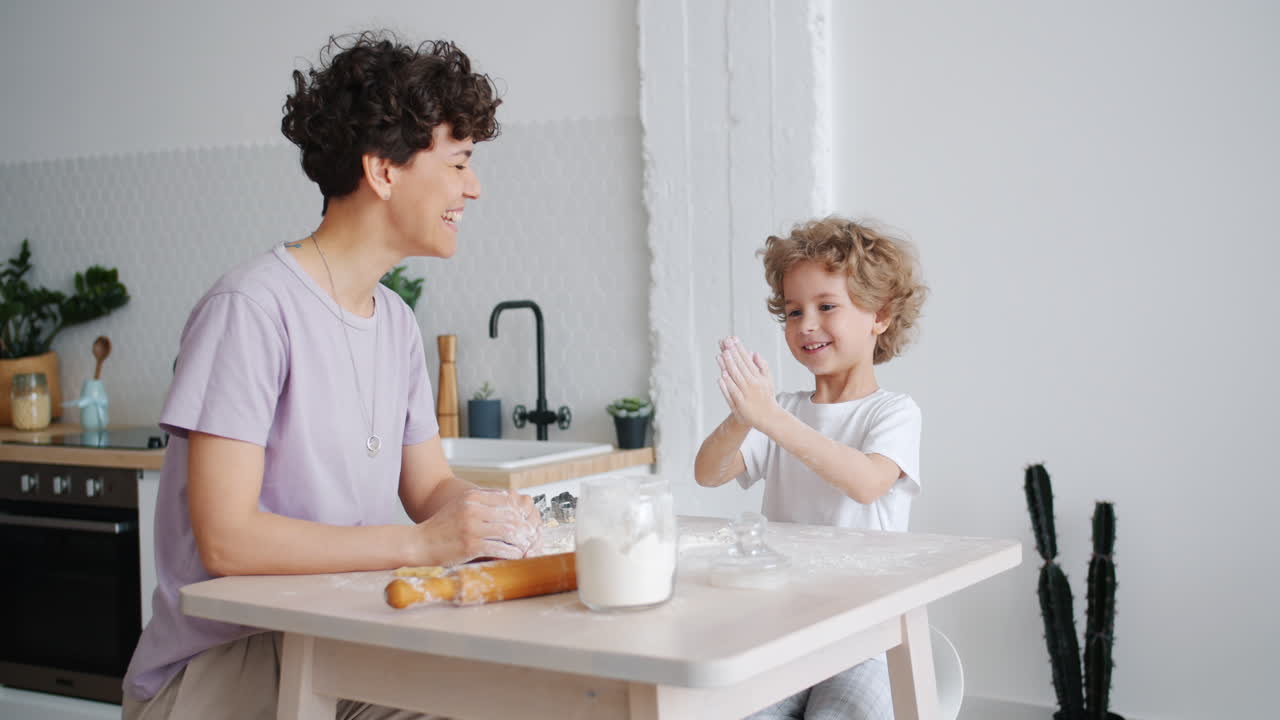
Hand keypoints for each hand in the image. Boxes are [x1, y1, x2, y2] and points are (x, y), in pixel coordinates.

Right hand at [413, 488, 541, 565]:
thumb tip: (509, 503)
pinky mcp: (472, 544)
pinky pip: (500, 548)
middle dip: (524, 528)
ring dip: (521, 541)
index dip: (520, 512)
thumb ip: (481, 503)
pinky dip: (512, 553)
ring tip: (527, 547)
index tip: (527, 521)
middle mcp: (473, 508)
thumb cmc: (440, 527)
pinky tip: (517, 556)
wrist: (419, 543)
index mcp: (472, 497)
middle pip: (510, 515)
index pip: (506, 500)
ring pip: (509, 532)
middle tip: (532, 536)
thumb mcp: (460, 506)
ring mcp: (472, 526)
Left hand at [716, 336, 777, 429]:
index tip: (733, 338)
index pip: (747, 360)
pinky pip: (732, 392)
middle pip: (740, 366)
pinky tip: (722, 375)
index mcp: (759, 376)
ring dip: (728, 365)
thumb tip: (754, 352)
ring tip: (721, 354)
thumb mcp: (768, 380)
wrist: (769, 417)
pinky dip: (727, 384)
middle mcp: (752, 383)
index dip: (739, 348)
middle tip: (725, 341)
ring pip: (735, 377)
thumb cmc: (767, 397)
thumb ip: (762, 366)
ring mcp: (746, 393)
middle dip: (732, 353)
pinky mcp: (740, 404)